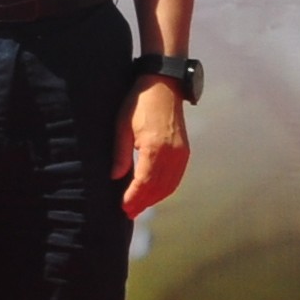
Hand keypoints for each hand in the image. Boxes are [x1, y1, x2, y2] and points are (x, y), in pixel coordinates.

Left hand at [116, 79, 190, 216]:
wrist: (164, 86)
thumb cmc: (139, 103)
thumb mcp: (121, 126)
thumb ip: (120, 154)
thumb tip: (115, 178)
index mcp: (155, 148)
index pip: (144, 183)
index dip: (133, 198)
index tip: (122, 207)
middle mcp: (172, 154)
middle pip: (157, 188)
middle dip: (142, 202)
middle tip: (128, 213)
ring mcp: (181, 153)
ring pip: (169, 186)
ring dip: (154, 199)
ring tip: (138, 207)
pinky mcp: (185, 151)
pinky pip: (176, 178)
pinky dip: (165, 189)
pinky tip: (154, 194)